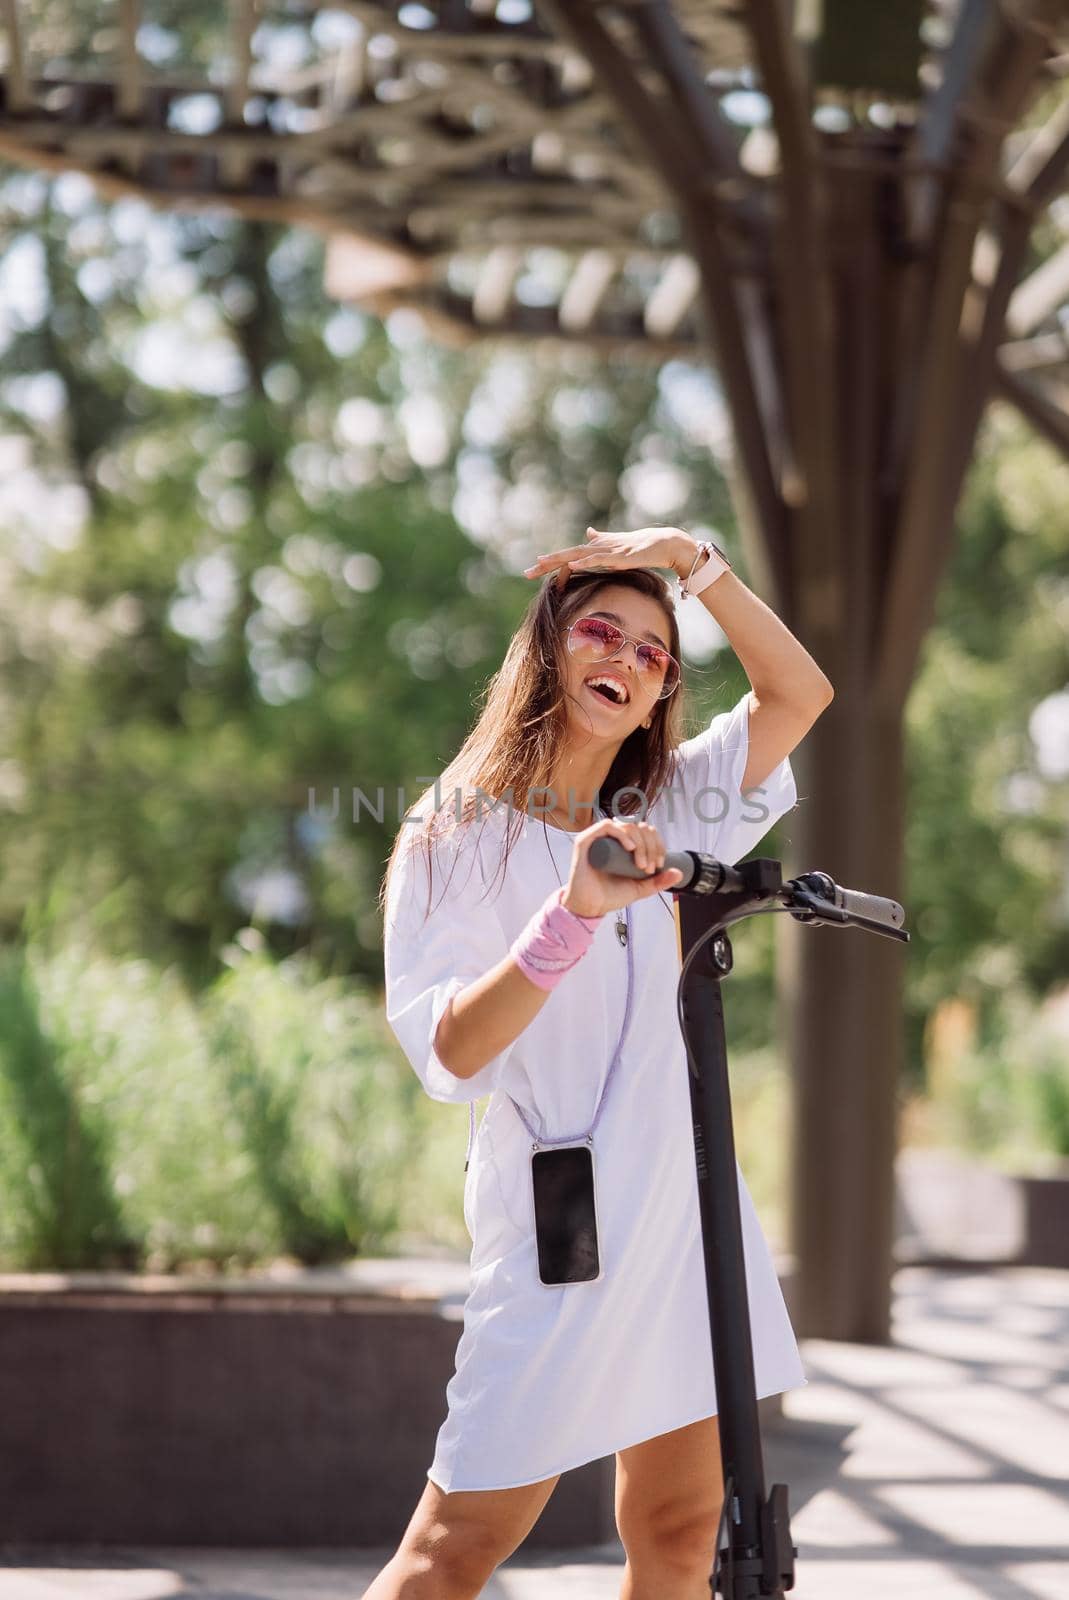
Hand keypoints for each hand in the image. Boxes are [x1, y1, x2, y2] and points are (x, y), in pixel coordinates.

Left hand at [523, 526, 694, 589]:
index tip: (532, 569)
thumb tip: (588, 532)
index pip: (569, 555)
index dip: (551, 561)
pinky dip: (584, 561)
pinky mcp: (620, 556)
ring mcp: (608, 550)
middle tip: (527, 572)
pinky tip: (571, 564)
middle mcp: (598, 547)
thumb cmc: (642, 546)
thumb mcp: (616, 544)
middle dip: (547, 563)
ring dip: (559, 560)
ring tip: (540, 563)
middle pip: (567, 555)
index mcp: (596, 548)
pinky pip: (599, 559)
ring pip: (578, 555)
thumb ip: (601, 540)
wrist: (664, 543)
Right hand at [561, 815, 681, 918]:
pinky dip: (622, 833)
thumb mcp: (640, 888)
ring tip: (640, 864)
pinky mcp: (586, 841)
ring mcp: (599, 838)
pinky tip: (630, 848)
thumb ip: (658, 881)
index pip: (646, 831)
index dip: (658, 843)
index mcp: (624, 844)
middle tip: (649, 868)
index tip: (659, 864)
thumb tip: (679, 872)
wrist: (590, 907)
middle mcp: (612, 838)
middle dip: (651, 846)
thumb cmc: (610, 895)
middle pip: (639, 827)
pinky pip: (606, 826)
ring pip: (627, 825)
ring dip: (640, 843)